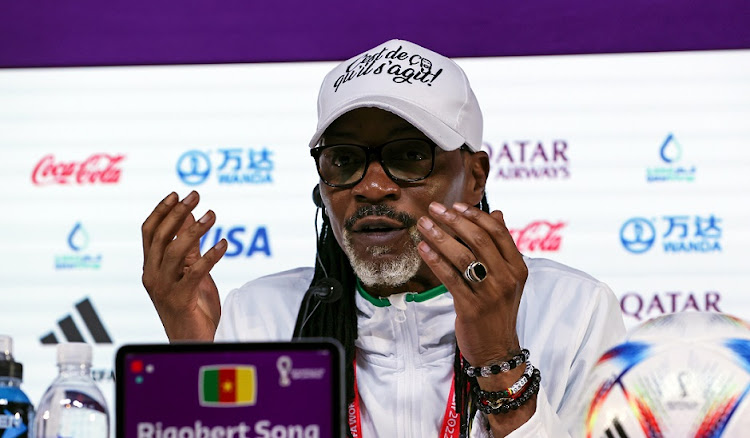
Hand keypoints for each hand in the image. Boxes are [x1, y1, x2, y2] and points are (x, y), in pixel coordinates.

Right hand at [141, 191, 226, 340]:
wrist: (193, 340)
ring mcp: (164, 288)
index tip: (177, 194)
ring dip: (194, 230)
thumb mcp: (190, 270)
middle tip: (195, 196)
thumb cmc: (192, 306)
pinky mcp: (180, 299)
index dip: (161, 211)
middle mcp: (152, 276)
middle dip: (177, 213)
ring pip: (174, 251)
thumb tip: (189, 215)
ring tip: (212, 215)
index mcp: (151, 267)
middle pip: (160, 237)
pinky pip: (194, 272)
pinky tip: (223, 244)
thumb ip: (188, 245)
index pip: (149, 232)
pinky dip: (210, 255)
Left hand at [416, 201, 526, 365]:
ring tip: (423, 224)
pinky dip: (434, 260)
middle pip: (478, 239)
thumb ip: (501, 245)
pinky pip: (449, 277)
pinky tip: (422, 248)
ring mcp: (489, 293)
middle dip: (453, 220)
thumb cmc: (497, 309)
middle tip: (434, 208)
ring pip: (461, 256)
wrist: (496, 349)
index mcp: (517, 267)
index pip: (497, 232)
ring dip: (439, 236)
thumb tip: (496, 213)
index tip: (455, 205)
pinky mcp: (471, 307)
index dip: (475, 215)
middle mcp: (506, 278)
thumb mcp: (507, 277)